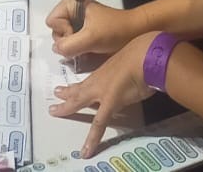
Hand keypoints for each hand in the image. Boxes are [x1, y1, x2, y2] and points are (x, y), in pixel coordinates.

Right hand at [47, 0, 139, 59]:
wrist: (135, 31)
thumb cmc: (115, 31)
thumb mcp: (90, 38)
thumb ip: (69, 45)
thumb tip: (56, 49)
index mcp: (70, 2)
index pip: (52, 22)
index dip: (64, 32)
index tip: (81, 35)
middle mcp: (71, 9)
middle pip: (56, 31)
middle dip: (68, 41)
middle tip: (85, 43)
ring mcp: (77, 20)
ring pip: (63, 39)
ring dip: (74, 47)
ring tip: (89, 47)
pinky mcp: (83, 29)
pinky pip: (72, 41)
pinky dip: (78, 48)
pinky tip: (89, 49)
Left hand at [50, 34, 160, 158]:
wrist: (148, 55)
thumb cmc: (145, 53)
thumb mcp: (132, 58)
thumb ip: (129, 67)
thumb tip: (135, 71)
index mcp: (106, 70)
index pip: (89, 80)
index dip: (79, 84)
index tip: (69, 85)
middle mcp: (100, 80)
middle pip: (80, 88)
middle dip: (67, 93)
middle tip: (56, 93)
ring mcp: (101, 92)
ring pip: (79, 101)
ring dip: (66, 107)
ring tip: (54, 112)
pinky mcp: (109, 104)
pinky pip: (99, 125)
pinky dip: (92, 139)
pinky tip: (86, 150)